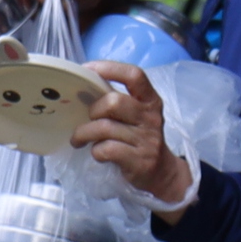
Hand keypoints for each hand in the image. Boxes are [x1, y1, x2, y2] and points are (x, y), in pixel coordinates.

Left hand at [71, 61, 194, 204]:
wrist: (161, 172)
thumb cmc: (140, 138)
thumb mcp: (136, 116)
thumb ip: (117, 103)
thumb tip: (80, 89)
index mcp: (150, 100)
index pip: (134, 75)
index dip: (110, 69)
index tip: (87, 70)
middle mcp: (150, 117)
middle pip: (114, 102)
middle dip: (93, 110)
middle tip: (87, 119)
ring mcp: (146, 139)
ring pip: (105, 128)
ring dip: (84, 134)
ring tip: (78, 139)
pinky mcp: (139, 160)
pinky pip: (107, 150)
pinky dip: (96, 151)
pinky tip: (96, 152)